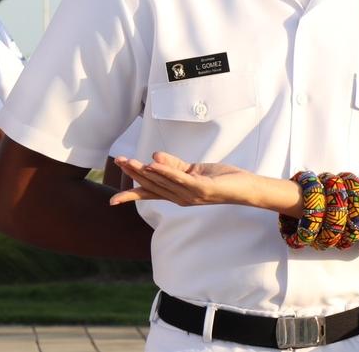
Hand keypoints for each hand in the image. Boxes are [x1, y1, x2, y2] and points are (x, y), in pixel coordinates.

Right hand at [108, 152, 268, 207]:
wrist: (245, 187)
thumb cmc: (221, 180)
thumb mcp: (194, 170)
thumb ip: (174, 165)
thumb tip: (154, 157)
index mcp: (177, 194)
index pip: (151, 193)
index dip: (132, 194)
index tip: (112, 201)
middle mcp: (181, 198)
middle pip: (153, 185)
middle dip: (135, 173)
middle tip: (119, 161)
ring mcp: (191, 195)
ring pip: (163, 182)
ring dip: (145, 171)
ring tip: (130, 161)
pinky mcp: (201, 188)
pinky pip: (180, 178)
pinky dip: (166, 171)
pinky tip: (154, 164)